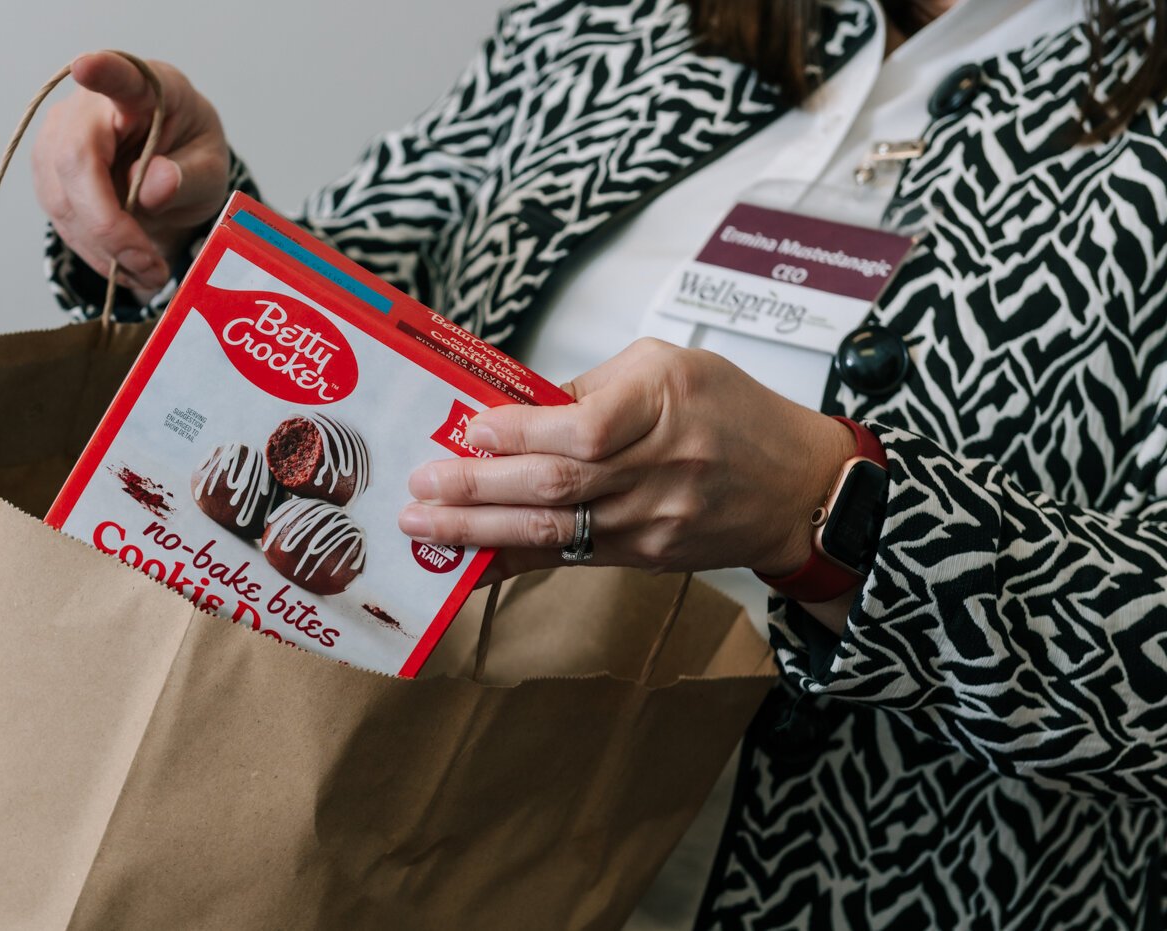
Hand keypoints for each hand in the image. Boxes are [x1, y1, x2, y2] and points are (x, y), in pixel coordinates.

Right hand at [32, 52, 230, 296]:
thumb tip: (152, 185)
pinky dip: (95, 252)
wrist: (171, 170)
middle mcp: (90, 106)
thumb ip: (189, 176)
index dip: (102, 72)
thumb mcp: (210, 170)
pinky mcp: (48, 173)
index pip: (119, 76)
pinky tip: (125, 265)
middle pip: (76, 160)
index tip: (88, 67)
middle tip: (151, 267)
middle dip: (109, 225)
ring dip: (104, 249)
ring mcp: (59, 137)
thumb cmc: (191, 157)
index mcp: (145, 90)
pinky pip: (62, 220)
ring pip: (63, 200)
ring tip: (148, 271)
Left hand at [398, 339, 854, 582]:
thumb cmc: (733, 413)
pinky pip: (567, 558)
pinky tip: (465, 561)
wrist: (799, 490)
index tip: (471, 430)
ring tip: (423, 527)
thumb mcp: (671, 368)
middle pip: (556, 485)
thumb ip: (595, 387)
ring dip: (480, 531)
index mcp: (663, 405)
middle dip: (478, 489)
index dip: (520, 433)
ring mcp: (649, 520)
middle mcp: (656, 467)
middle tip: (419, 487)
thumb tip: (517, 407)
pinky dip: (511, 560)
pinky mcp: (642, 556)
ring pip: (554, 530)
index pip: (582, 428)